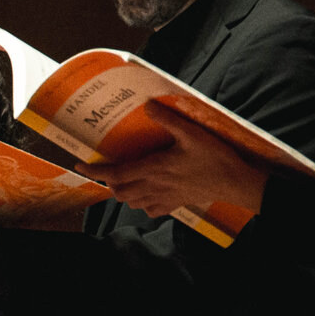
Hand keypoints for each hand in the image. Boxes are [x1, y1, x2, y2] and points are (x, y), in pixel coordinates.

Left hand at [96, 103, 268, 219]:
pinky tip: (146, 193)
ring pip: (131, 202)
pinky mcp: (175, 205)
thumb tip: (148, 104)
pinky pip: (150, 210)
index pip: (115, 174)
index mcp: (154, 169)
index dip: (95, 171)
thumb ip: (168, 120)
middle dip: (109, 182)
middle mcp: (154, 186)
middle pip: (119, 191)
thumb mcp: (192, 133)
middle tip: (108, 169)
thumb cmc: (214, 157)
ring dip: (123, 193)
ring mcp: (164, 198)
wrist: (235, 182)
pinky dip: (142, 204)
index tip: (80, 165)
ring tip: (124, 179)